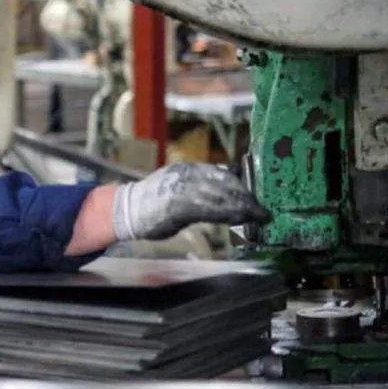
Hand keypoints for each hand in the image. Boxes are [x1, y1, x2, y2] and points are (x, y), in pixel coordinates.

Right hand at [112, 163, 270, 241]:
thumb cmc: (152, 203)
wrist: (125, 210)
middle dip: (247, 197)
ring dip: (243, 206)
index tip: (256, 197)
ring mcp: (181, 189)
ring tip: (258, 216)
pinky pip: (209, 209)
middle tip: (262, 210)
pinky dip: (228, 214)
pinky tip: (240, 219)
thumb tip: (226, 185)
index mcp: (187, 169)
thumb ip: (199, 186)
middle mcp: (186, 175)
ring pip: (221, 195)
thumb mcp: (177, 187)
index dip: (243, 185)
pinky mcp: (177, 206)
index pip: (222, 173)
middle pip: (225, 183)